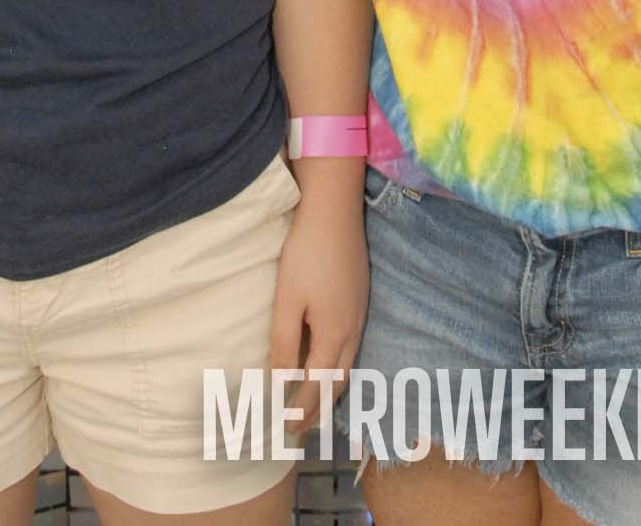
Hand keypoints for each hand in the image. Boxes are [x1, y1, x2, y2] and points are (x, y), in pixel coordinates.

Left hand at [267, 187, 368, 446]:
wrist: (335, 210)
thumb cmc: (306, 252)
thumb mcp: (288, 299)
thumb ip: (286, 343)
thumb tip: (281, 383)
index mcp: (334, 334)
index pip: (316, 385)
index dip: (301, 410)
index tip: (286, 431)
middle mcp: (352, 330)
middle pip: (338, 382)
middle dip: (318, 409)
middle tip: (300, 430)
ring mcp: (359, 313)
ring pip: (347, 365)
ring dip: (330, 390)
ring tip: (313, 406)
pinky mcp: (359, 298)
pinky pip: (351, 347)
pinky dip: (338, 367)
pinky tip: (328, 362)